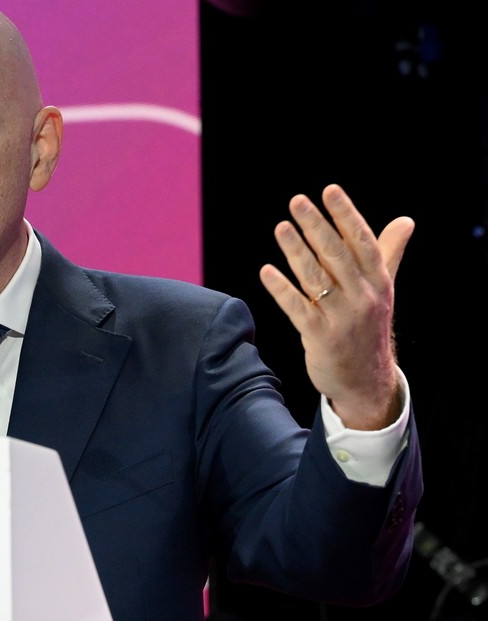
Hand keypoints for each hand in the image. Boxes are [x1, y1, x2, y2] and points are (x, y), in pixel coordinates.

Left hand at [258, 183, 414, 429]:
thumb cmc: (369, 324)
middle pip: (337, 255)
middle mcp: (363, 296)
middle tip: (297, 201)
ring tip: (281, 227)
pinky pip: (298, 308)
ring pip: (316, 278)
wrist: (366, 379)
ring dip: (296, 251)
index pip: (362, 241)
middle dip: (317, 226)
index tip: (330, 190)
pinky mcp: (320, 337)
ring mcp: (342, 317)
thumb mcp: (382, 289)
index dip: (346, 215)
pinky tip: (266, 271)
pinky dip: (282, 289)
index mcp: (378, 280)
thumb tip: (406, 220)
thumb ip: (388, 252)